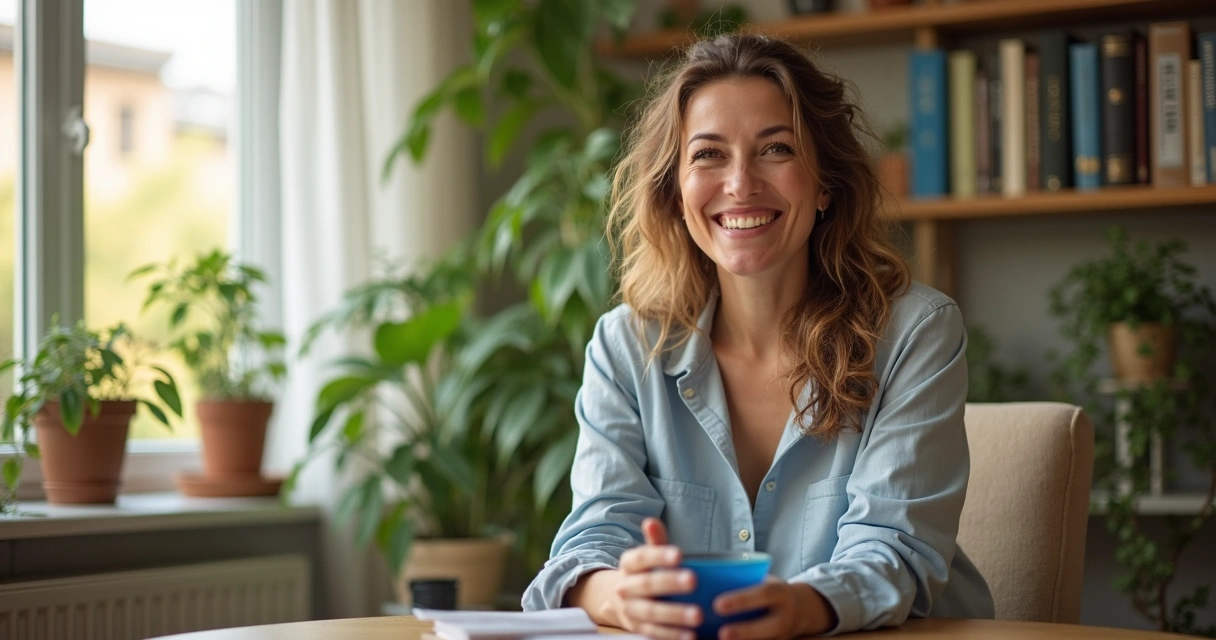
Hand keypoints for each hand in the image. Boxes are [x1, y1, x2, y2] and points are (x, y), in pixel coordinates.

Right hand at [610, 517, 701, 639]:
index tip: (679, 554)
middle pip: (647, 585)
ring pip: (651, 612)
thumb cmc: (644, 574)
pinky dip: (672, 635)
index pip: (642, 557)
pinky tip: (691, 635)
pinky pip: (655, 633)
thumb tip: (651, 522)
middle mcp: (626, 587)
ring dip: (675, 614)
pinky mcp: (638, 629)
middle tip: (693, 580)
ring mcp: (631, 610)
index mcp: (630, 565)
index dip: (659, 555)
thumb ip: (655, 541)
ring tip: (698, 615)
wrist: (619, 602)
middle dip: (670, 583)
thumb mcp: (648, 556)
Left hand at [713, 578, 835, 639]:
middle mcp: (785, 617)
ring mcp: (783, 636)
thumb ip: (746, 584)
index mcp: (781, 593)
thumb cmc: (772, 592)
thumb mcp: (766, 582)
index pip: (762, 594)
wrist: (804, 609)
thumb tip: (710, 584)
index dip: (741, 600)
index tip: (717, 605)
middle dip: (744, 632)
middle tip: (722, 633)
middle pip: (768, 627)